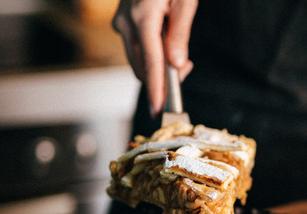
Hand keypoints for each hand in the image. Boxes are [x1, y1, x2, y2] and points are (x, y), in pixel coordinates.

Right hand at [112, 0, 197, 117]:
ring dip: (156, 66)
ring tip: (179, 56)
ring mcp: (120, 21)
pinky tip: (165, 44)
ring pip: (136, 58)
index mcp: (143, 18)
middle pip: (141, 66)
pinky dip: (149, 53)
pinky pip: (134, 46)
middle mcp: (126, 22)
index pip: (151, 64)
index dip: (157, 89)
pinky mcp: (121, 19)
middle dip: (162, 78)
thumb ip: (179, 34)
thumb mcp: (185, 1)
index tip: (160, 110)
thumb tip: (176, 66)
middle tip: (186, 68)